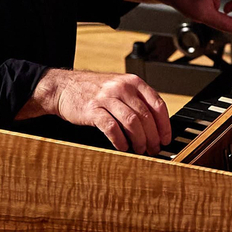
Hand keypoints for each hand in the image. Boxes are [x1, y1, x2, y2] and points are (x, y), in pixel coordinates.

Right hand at [15, 69, 171, 153]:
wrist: (65, 86)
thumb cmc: (94, 90)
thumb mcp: (119, 87)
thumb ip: (137, 100)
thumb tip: (156, 125)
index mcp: (133, 82)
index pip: (157, 104)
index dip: (164, 125)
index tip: (166, 138)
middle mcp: (122, 87)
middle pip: (146, 116)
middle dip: (153, 136)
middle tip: (154, 149)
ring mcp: (107, 97)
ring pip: (132, 122)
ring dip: (139, 140)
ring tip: (140, 150)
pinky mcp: (93, 109)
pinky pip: (112, 127)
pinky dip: (120, 140)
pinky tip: (123, 147)